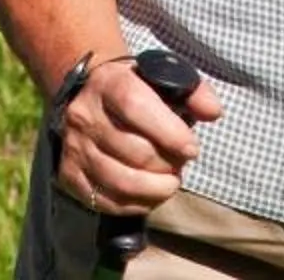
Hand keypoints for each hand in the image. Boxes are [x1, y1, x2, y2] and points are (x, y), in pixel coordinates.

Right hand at [54, 58, 223, 216]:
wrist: (89, 93)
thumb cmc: (136, 89)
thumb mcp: (162, 78)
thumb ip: (194, 92)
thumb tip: (214, 112)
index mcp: (108, 84)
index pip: (136, 106)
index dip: (170, 132)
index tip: (192, 148)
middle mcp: (85, 116)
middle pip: (134, 151)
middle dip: (168, 164)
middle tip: (180, 163)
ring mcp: (75, 148)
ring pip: (121, 181)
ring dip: (156, 189)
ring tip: (170, 181)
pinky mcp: (70, 175)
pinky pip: (107, 201)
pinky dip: (137, 204)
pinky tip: (151, 194)